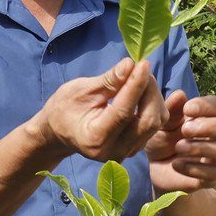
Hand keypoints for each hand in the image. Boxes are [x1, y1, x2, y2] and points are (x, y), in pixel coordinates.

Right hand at [37, 57, 167, 162]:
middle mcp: (114, 151)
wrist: (60, 131)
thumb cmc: (66, 108)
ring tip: (139, 77)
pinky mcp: (135, 148)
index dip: (136, 85)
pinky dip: (152, 103)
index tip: (142, 63)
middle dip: (149, 90)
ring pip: (155, 122)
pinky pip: (154, 124)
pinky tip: (141, 90)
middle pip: (148, 121)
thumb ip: (108, 81)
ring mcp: (126, 152)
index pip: (124, 111)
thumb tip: (130, 65)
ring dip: (153, 95)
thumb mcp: (81, 90)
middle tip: (141, 67)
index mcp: (95, 138)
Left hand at [147, 91, 215, 192]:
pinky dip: (195, 168)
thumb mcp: (162, 124)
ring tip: (179, 147)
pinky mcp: (214, 178)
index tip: (187, 109)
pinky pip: (215, 173)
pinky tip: (176, 164)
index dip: (206, 105)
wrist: (157, 169)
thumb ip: (171, 111)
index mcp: (210, 117)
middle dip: (209, 126)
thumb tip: (180, 94)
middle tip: (186, 129)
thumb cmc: (163, 140)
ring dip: (202, 147)